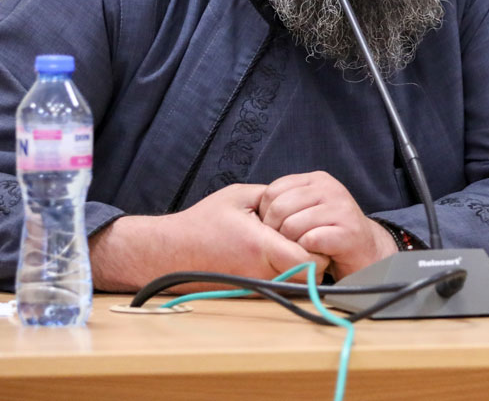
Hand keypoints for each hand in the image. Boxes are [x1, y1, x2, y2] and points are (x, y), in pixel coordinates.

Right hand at [90, 183, 327, 292]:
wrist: (172, 253)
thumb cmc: (203, 222)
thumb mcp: (239, 196)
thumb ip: (273, 195)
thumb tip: (299, 200)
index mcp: (260, 246)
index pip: (310, 259)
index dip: (317, 244)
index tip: (309, 229)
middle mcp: (262, 272)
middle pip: (311, 274)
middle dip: (314, 254)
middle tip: (302, 235)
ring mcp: (257, 286)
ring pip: (298, 281)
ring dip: (299, 263)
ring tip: (285, 242)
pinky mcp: (252, 292)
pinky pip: (282, 284)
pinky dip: (285, 270)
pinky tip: (273, 252)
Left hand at [258, 171, 396, 279]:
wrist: (367, 251)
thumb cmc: (329, 231)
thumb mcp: (309, 208)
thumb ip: (287, 202)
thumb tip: (255, 210)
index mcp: (317, 179)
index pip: (273, 190)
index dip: (265, 213)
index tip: (272, 229)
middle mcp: (330, 189)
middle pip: (279, 208)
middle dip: (274, 231)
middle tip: (283, 244)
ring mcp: (341, 209)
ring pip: (292, 226)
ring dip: (290, 244)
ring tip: (299, 250)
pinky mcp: (349, 232)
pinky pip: (310, 241)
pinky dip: (306, 252)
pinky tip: (314, 254)